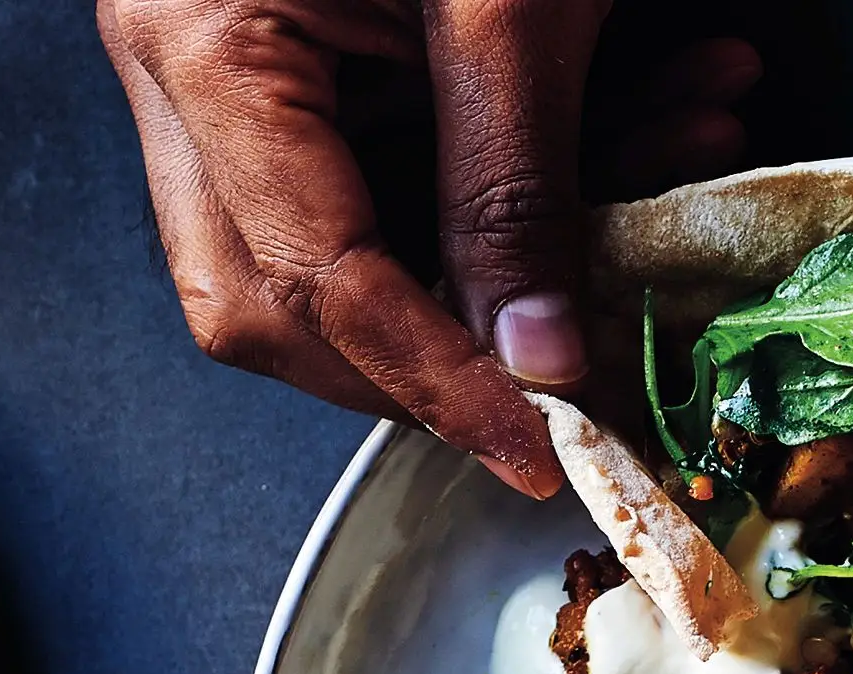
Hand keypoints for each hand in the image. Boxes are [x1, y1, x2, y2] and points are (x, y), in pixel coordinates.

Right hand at [99, 0, 758, 496]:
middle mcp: (184, 63)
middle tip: (563, 378)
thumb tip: (537, 360)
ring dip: (518, 259)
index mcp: (203, 38)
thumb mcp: (508, 0)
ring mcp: (234, 59)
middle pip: (276, 302)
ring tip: (668, 180)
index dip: (434, 388)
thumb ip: (516, 189)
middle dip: (432, 362)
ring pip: (346, 251)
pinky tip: (664, 122)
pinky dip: (538, 176)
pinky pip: (403, 169)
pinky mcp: (310, 47)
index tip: (543, 450)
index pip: (310, 284)